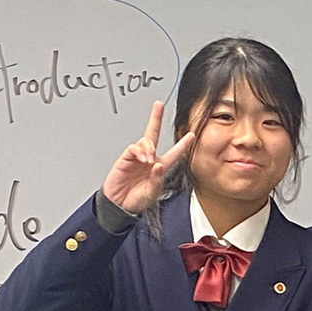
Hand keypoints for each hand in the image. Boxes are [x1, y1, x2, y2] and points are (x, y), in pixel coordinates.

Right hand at [101, 100, 195, 215]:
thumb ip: (157, 179)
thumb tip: (157, 164)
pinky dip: (138, 151)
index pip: (173, 153)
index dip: (182, 145)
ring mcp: (136, 158)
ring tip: (148, 160)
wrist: (120, 206)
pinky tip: (142, 158)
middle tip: (158, 105)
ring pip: (144, 141)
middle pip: (153, 134)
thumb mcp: (152, 192)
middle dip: (155, 119)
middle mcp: (148, 159)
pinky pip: (132, 149)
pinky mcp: (125, 159)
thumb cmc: (136, 200)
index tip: (192, 135)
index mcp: (159, 167)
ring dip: (148, 147)